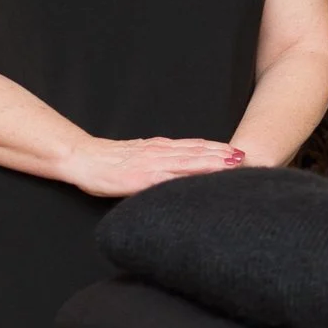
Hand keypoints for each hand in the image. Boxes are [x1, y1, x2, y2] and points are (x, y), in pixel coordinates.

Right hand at [71, 136, 242, 197]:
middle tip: (245, 158)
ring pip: (187, 161)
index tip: (239, 152)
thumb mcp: (141, 156)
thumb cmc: (111, 162)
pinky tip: (198, 180)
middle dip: (222, 156)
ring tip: (232, 164)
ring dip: (211, 162)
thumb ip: (162, 159)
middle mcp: (160, 153)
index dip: (218, 149)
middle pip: (197, 152)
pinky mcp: (140, 177)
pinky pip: (167, 177)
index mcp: (161, 148)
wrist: (83, 159)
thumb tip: (183, 166)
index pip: (195, 146)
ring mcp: (151, 164)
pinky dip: (185, 177)